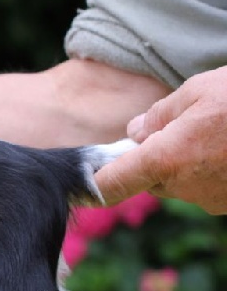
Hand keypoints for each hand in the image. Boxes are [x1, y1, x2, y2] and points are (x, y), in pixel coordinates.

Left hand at [95, 66, 226, 213]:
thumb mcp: (198, 91)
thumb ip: (159, 115)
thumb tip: (135, 132)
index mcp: (166, 159)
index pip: (113, 183)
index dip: (92, 185)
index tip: (78, 186)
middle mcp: (185, 187)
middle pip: (148, 179)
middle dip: (151, 159)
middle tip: (173, 130)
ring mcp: (210, 199)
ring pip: (178, 183)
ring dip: (181, 164)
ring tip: (209, 133)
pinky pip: (205, 187)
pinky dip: (208, 170)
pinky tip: (225, 146)